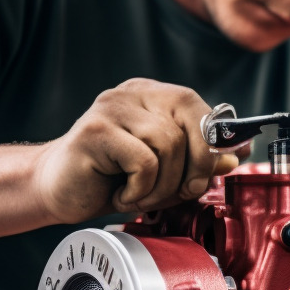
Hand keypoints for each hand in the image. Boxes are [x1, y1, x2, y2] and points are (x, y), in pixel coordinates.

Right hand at [33, 79, 240, 222]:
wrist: (56, 191)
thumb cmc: (111, 181)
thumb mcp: (166, 174)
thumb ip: (197, 163)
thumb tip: (232, 156)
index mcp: (151, 96)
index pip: (199, 107)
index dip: (215, 142)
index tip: (216, 170)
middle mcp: (132, 94)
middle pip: (190, 123)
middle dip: (198, 166)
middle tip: (184, 191)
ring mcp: (111, 108)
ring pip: (169, 145)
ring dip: (164, 185)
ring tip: (141, 195)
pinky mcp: (95, 131)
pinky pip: (144, 162)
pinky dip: (141, 190)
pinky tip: (122, 194)